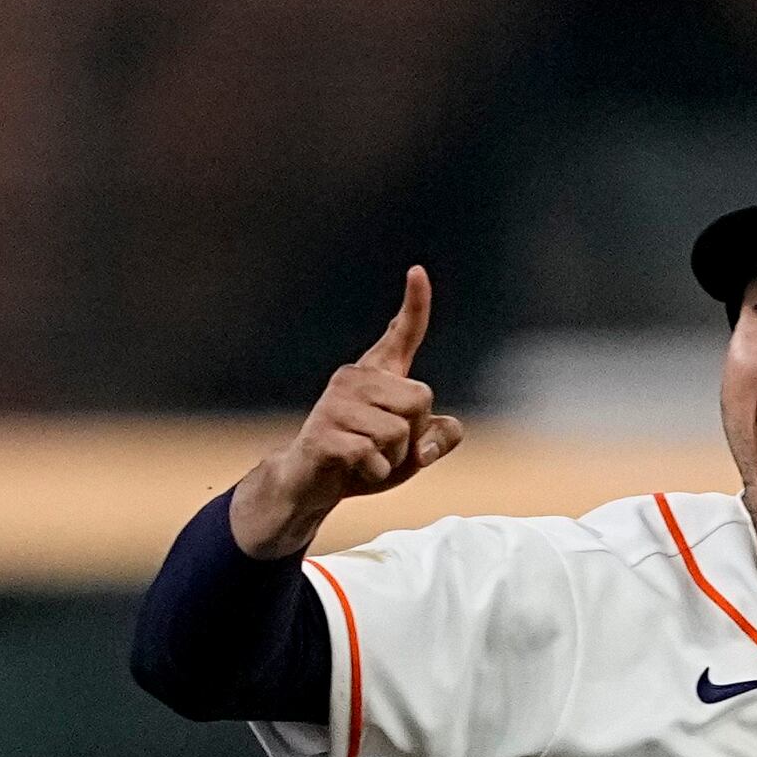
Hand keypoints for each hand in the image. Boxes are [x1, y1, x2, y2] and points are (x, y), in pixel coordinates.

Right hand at [230, 268, 466, 557]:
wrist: (310, 485)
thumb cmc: (362, 463)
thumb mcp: (412, 454)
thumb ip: (439, 439)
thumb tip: (447, 429)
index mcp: (377, 376)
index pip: (402, 334)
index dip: (415, 304)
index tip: (418, 271)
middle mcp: (354, 378)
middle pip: (421, 398)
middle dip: (415, 436)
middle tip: (386, 450)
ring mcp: (335, 403)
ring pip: (399, 430)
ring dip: (395, 459)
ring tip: (369, 460)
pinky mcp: (323, 432)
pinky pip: (373, 454)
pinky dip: (375, 472)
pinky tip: (354, 470)